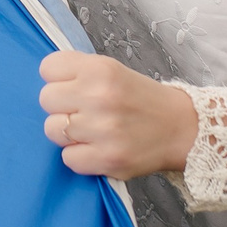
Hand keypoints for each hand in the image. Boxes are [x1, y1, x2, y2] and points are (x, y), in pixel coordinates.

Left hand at [38, 51, 197, 179]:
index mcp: (101, 69)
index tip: (73, 87)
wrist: (181, 128)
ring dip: (68, 133)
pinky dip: (80, 157)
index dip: (58, 79)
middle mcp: (100, 96)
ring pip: (52, 130)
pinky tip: (98, 148)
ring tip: (91, 131)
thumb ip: (78, 72)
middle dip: (62, 106)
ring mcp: (103, 129)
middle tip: (84, 111)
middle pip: (46, 99)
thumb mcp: (112, 71)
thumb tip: (46, 82)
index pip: (48, 68)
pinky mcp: (107, 159)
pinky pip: (67, 159)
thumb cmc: (141, 99)